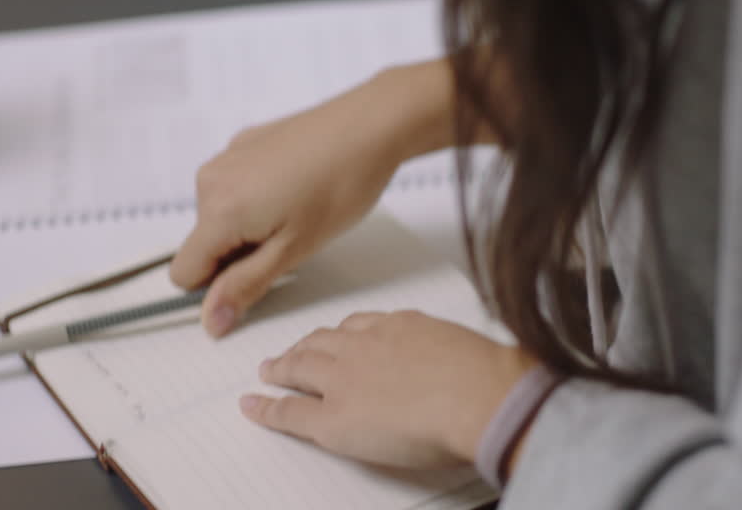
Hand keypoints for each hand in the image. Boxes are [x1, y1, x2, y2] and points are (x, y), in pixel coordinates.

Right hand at [169, 62, 455, 336]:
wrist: (370, 126)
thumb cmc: (340, 186)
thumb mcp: (294, 250)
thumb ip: (245, 286)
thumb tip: (209, 321)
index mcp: (217, 210)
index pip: (183, 274)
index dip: (218, 288)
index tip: (258, 278)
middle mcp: (210, 180)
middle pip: (204, 244)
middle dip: (239, 254)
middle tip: (291, 240)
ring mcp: (227, 157)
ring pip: (221, 216)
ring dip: (250, 226)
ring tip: (298, 212)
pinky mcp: (245, 143)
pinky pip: (235, 186)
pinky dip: (258, 197)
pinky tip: (298, 187)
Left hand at [240, 310, 534, 468]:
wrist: (477, 395)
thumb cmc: (487, 378)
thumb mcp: (472, 352)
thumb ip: (458, 356)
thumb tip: (476, 369)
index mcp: (401, 327)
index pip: (361, 326)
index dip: (341, 334)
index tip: (336, 336)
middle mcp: (367, 345)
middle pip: (324, 341)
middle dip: (304, 346)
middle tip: (291, 353)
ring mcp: (345, 379)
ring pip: (301, 367)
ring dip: (282, 368)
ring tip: (269, 372)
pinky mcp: (333, 416)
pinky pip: (290, 409)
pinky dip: (267, 407)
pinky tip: (253, 405)